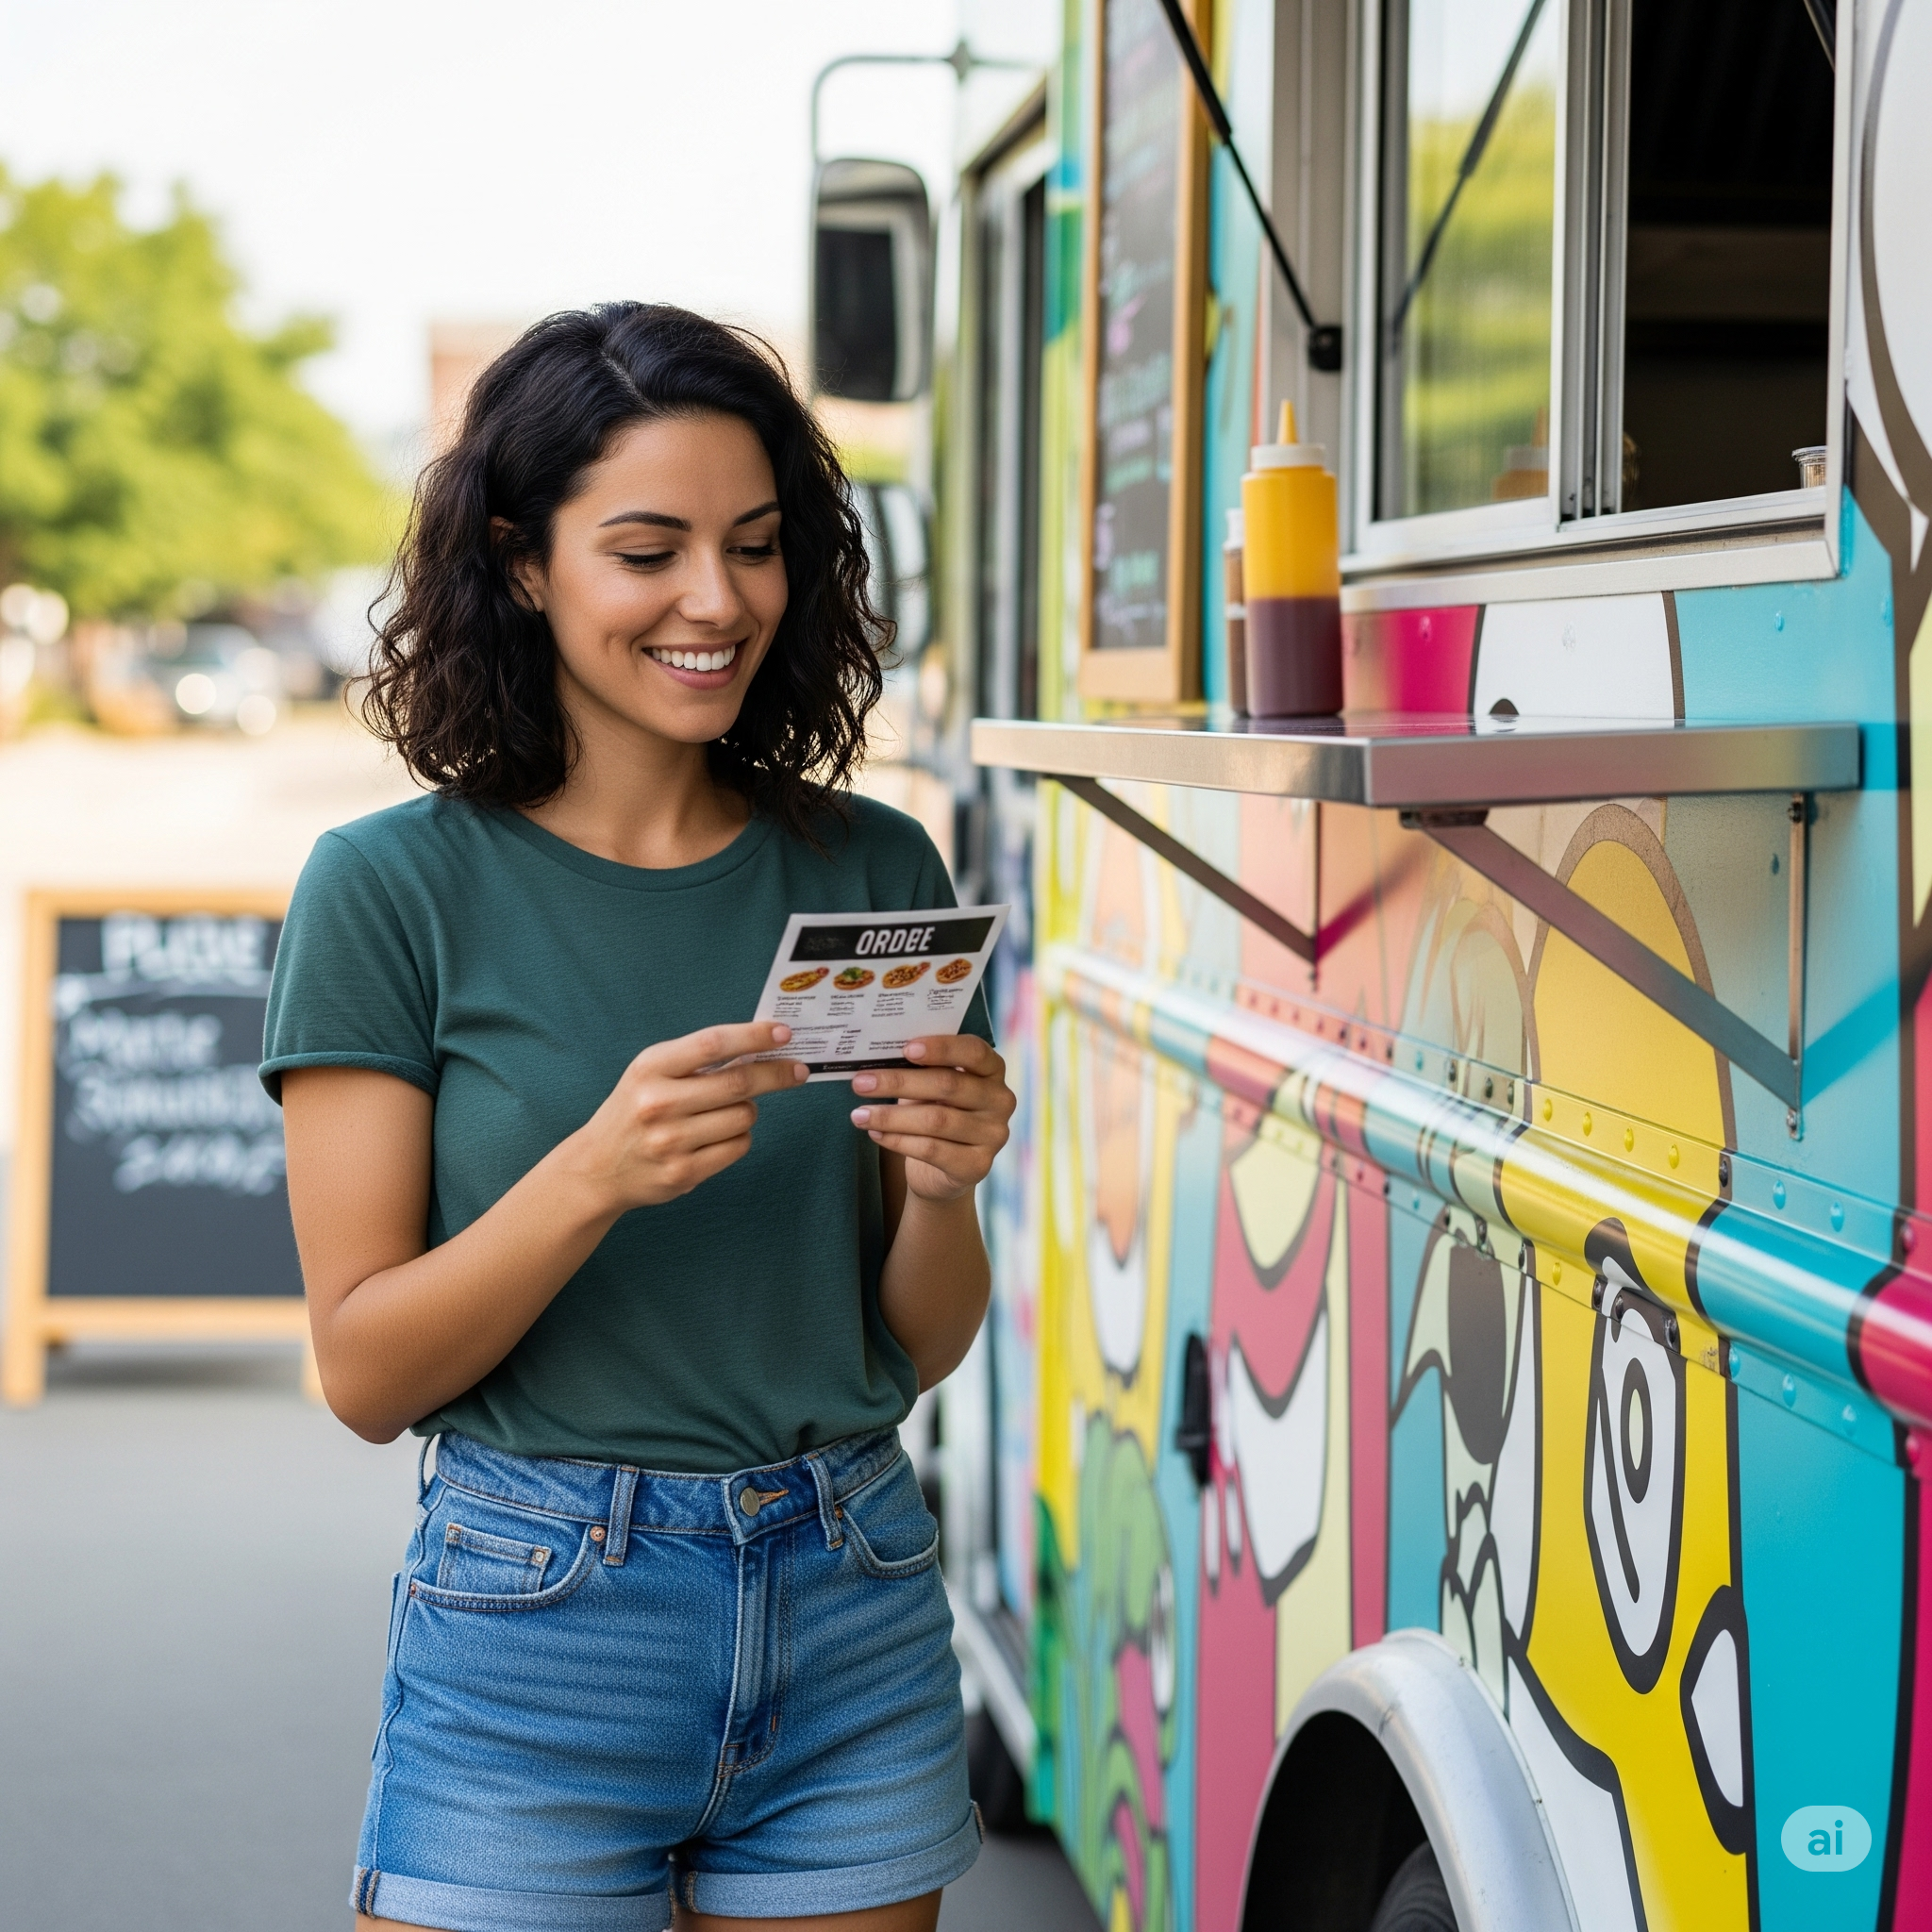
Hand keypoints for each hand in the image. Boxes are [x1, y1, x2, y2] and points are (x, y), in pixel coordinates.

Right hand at [568, 1022, 806, 1212]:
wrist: (596, 1167)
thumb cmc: (634, 1110)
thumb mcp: (651, 1072)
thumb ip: (697, 1059)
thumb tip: (760, 1046)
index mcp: (650, 1068)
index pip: (713, 1044)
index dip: (753, 1036)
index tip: (783, 1033)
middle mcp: (658, 1103)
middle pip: (738, 1082)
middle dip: (776, 1073)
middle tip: (797, 1070)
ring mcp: (671, 1141)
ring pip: (743, 1116)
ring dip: (747, 1110)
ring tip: (724, 1112)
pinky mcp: (683, 1172)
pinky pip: (738, 1146)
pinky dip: (739, 1136)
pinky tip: (717, 1135)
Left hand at [850, 1034, 1014, 1203]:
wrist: (943, 1170)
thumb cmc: (935, 1112)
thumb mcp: (931, 1087)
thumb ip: (920, 1070)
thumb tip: (877, 1057)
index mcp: (993, 1070)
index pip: (974, 1051)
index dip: (941, 1048)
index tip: (905, 1049)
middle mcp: (1001, 1100)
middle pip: (948, 1085)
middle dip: (899, 1082)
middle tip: (861, 1082)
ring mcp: (994, 1135)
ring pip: (936, 1120)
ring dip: (891, 1117)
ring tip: (859, 1114)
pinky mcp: (978, 1166)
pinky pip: (932, 1150)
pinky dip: (898, 1141)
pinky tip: (875, 1134)